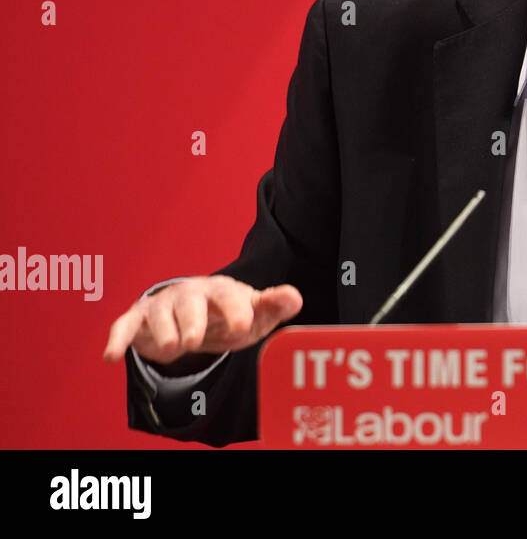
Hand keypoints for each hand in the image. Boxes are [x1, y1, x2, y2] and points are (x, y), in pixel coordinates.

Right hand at [102, 275, 302, 364]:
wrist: (197, 314)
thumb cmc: (230, 315)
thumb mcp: (254, 314)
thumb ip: (273, 306)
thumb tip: (295, 297)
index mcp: (223, 290)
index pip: (231, 298)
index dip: (237, 311)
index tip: (244, 328)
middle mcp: (191, 293)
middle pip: (190, 303)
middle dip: (192, 321)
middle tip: (195, 342)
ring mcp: (164, 305)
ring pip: (159, 316)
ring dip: (163, 334)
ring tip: (172, 349)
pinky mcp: (139, 318)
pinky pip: (124, 326)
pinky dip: (118, 340)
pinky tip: (110, 357)